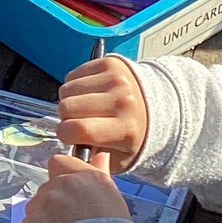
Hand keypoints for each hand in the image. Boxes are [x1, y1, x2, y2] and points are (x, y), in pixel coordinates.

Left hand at [20, 152, 130, 222]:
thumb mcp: (113, 200)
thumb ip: (101, 174)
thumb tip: (99, 154)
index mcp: (85, 177)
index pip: (59, 162)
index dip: (62, 175)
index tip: (71, 192)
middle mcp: (63, 185)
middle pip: (48, 187)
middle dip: (54, 200)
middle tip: (69, 221)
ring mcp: (44, 203)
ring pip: (36, 205)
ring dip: (43, 216)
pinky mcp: (31, 222)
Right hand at [57, 54, 149, 171]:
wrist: (157, 104)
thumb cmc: (132, 134)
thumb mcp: (118, 158)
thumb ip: (94, 159)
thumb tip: (71, 150)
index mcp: (125, 129)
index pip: (78, 129)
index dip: (64, 134)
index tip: (67, 135)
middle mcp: (122, 100)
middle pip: (67, 107)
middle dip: (66, 118)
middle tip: (78, 121)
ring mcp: (115, 79)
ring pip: (66, 90)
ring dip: (69, 100)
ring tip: (85, 107)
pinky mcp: (109, 63)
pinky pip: (72, 75)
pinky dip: (75, 86)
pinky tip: (88, 94)